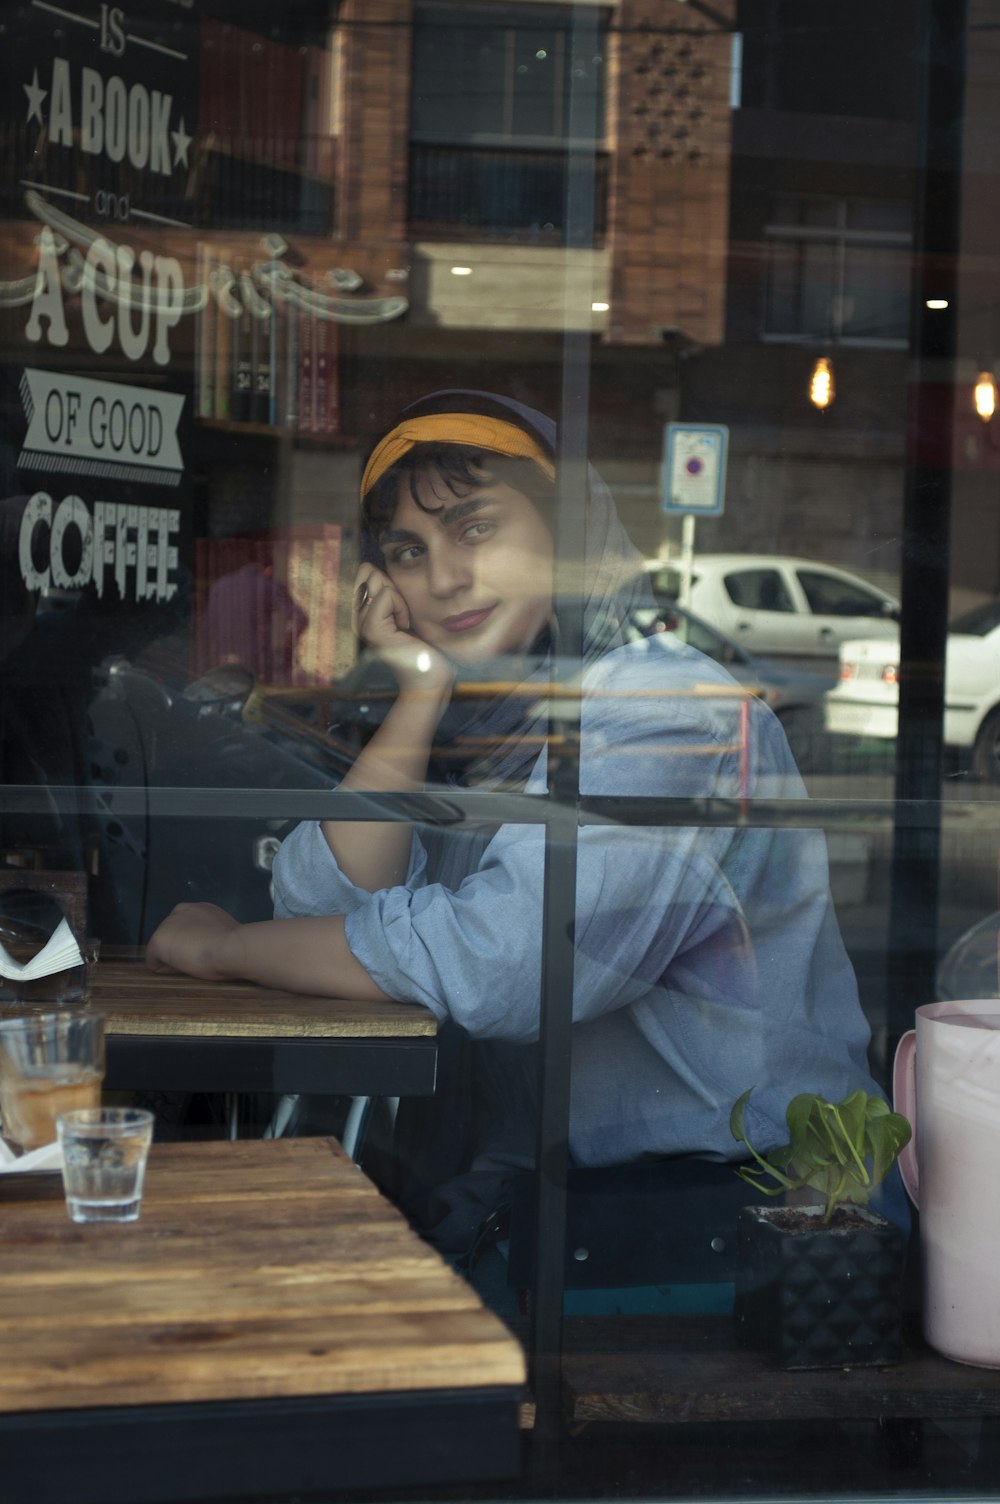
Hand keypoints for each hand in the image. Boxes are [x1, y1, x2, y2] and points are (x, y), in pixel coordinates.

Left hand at [145, 902, 242, 980]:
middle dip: (180, 949)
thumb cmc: (234, 945)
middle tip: (200, 958)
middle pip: (172, 938)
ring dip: (172, 958)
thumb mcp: (224, 933)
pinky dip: (164, 970)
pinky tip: (182, 968)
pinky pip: (153, 963)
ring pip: (162, 949)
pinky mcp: (158, 940)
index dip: (194, 944)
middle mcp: (180, 910)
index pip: (186, 929)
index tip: (207, 951)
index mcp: (199, 909)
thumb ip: (211, 933)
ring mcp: (167, 924)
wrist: (232, 948)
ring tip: (192, 963)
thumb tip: (208, 943)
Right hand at [353, 565, 451, 694]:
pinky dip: (400, 605)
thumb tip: (379, 565)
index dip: (386, 580)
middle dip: (390, 585)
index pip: (363, 570)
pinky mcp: (371, 629)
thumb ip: (388, 590)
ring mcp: (359, 624)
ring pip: (376, 581)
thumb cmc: (421, 645)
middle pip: (366, 571)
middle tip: (400, 613)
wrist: (429, 677)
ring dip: (397, 597)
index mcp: (358, 612)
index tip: (397, 608)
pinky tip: (404, 626)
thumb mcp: (401, 609)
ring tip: (402, 620)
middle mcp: (353, 617)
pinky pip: (385, 594)